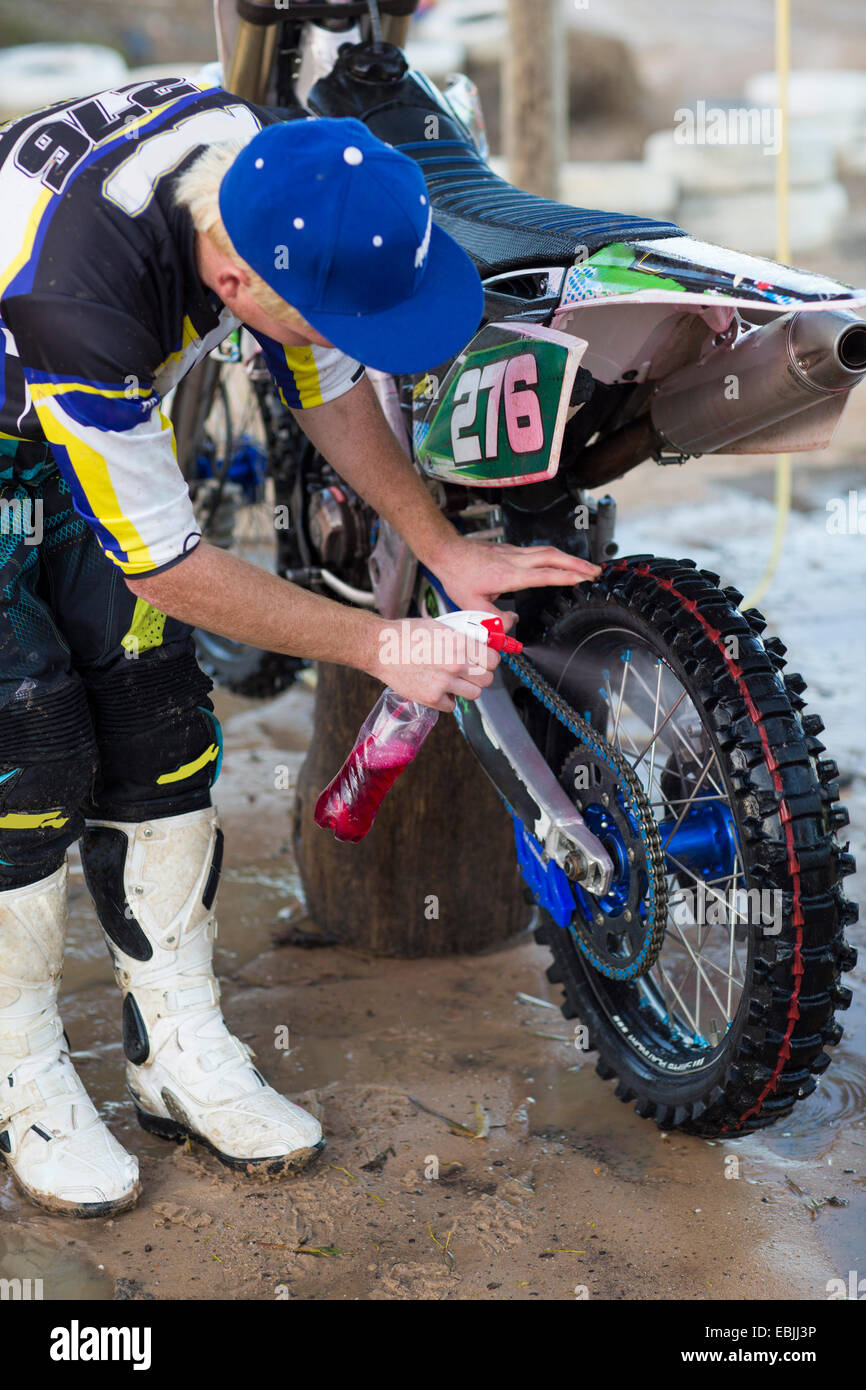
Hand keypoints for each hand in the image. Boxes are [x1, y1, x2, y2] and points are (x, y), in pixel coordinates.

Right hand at [365, 617, 498, 712]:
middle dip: (480, 676)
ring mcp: (444, 683)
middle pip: (487, 679)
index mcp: (460, 643)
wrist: (380, 648)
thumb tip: (481, 644)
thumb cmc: (407, 634)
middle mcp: (455, 664)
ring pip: (474, 694)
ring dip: (466, 689)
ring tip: (453, 681)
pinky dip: (447, 699)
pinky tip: (437, 688)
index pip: (493, 660)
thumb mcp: (440, 627)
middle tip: (469, 672)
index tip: (483, 661)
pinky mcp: (431, 698)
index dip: (489, 661)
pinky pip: (452, 705)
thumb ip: (462, 638)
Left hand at [429, 535, 601, 618]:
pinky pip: (538, 551)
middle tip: (596, 571)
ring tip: (584, 567)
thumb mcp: (472, 605)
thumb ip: (494, 619)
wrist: (446, 551)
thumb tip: (513, 624)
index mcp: (508, 575)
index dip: (566, 576)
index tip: (584, 579)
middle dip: (577, 564)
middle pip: (552, 557)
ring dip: (568, 558)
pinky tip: (559, 562)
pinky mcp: (510, 550)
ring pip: (547, 551)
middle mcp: (514, 560)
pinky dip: (554, 556)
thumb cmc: (457, 576)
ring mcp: (513, 552)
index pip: (544, 574)